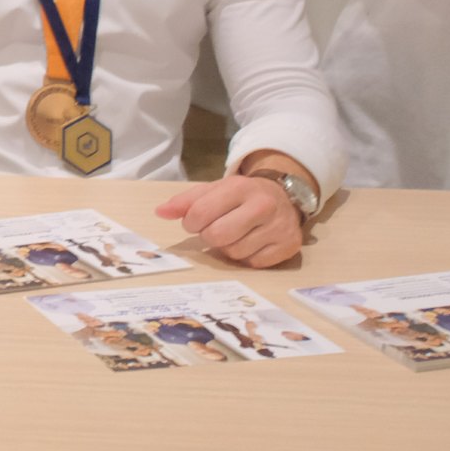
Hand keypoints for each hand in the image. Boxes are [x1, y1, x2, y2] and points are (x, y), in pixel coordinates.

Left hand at [155, 171, 303, 266]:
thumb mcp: (214, 190)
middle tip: (215, 229)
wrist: (284, 196)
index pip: (200, 213)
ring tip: (236, 234)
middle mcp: (263, 205)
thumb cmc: (241, 196)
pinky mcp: (289, 246)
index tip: (195, 221)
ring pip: (234, 252)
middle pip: (217, 236)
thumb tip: (160, 212)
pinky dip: (247, 257)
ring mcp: (279, 227)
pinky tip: (252, 242)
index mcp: (239, 187)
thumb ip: (185, 201)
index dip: (191, 223)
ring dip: (228, 247)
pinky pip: (253, 263)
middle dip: (209, 236)